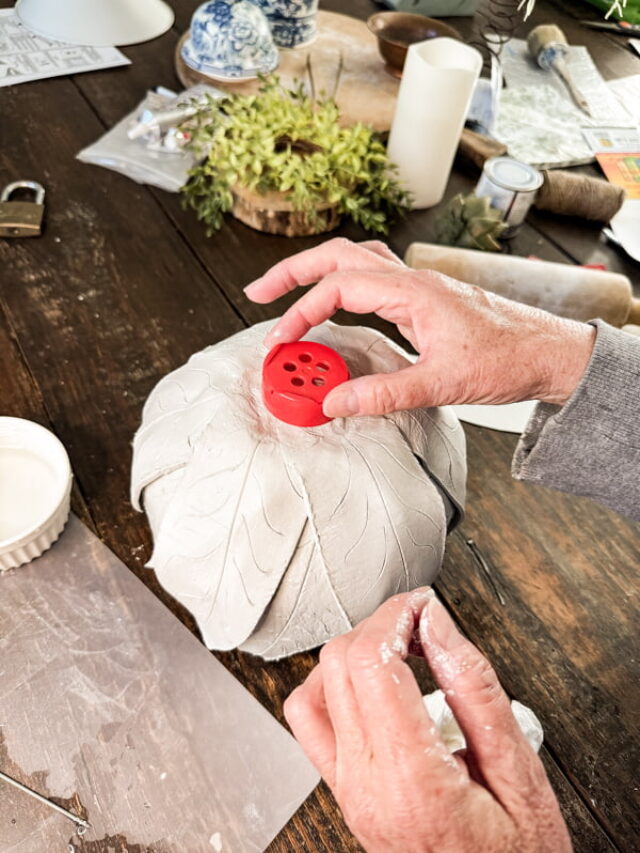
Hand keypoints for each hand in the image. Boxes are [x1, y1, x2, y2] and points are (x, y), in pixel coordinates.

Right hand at [244, 238, 595, 417]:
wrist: (550, 353)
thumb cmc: (508, 359)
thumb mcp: (441, 383)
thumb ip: (383, 394)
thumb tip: (333, 401)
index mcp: (413, 291)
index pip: (339, 287)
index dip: (301, 313)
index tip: (281, 343)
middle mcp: (413, 281)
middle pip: (339, 255)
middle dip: (293, 271)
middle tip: (258, 291)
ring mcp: (419, 288)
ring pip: (357, 261)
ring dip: (318, 273)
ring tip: (286, 292)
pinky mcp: (425, 302)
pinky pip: (373, 282)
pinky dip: (343, 288)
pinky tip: (337, 309)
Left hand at [284, 589, 571, 852]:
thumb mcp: (520, 773)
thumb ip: (474, 689)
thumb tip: (436, 624)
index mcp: (411, 778)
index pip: (371, 661)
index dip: (394, 616)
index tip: (422, 604)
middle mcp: (366, 785)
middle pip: (338, 665)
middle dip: (378, 625)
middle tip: (421, 622)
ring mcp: (349, 791)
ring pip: (313, 689)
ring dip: (354, 653)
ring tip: (400, 651)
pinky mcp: (346, 793)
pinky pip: (310, 724)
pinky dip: (332, 688)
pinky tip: (370, 686)